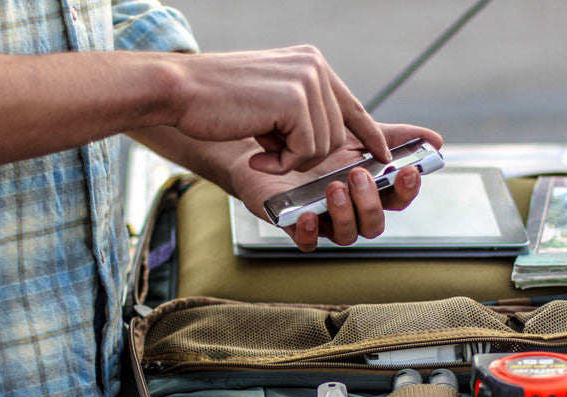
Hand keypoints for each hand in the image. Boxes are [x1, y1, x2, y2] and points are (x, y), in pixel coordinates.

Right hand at [167, 46, 390, 173]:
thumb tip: (329, 138)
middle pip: (337, 134)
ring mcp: (307, 80)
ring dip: (291, 159)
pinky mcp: (296, 99)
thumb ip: (299, 110)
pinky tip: (258, 150)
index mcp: (310, 63)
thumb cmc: (216, 104)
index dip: (371, 134)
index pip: (351, 105)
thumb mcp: (268, 99)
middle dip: (305, 155)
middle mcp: (314, 66)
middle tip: (268, 149)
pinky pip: (307, 151)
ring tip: (260, 145)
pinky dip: (282, 162)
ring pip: (324, 146)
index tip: (386, 155)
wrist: (180, 91)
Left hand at [232, 123, 443, 251]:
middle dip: (370, 202)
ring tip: (334, 187)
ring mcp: (325, 220)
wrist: (266, 140)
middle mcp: (350, 210)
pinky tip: (308, 214)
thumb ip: (391, 136)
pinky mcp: (296, 225)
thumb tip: (436, 140)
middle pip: (374, 224)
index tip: (408, 170)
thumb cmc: (313, 138)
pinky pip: (308, 243)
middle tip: (357, 175)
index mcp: (369, 189)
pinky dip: (310, 232)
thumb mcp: (353, 129)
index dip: (407, 190)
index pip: (397, 199)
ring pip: (347, 236)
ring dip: (345, 214)